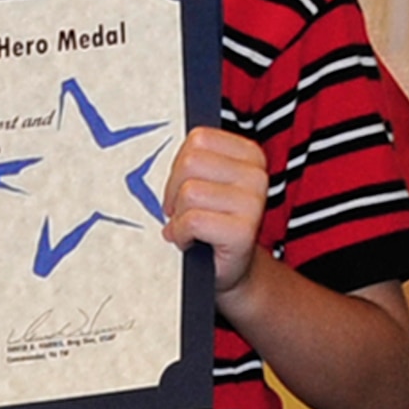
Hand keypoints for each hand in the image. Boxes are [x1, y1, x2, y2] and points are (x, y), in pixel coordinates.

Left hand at [160, 127, 265, 296]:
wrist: (227, 269)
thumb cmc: (209, 223)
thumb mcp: (203, 182)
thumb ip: (190, 161)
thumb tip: (153, 145)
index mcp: (250, 155)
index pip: (198, 139)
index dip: (179, 167)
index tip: (185, 186)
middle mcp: (256, 175)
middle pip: (190, 162)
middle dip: (174, 190)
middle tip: (182, 211)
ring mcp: (253, 203)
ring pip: (189, 192)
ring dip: (179, 216)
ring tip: (189, 228)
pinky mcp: (243, 231)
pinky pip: (193, 221)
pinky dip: (181, 234)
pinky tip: (191, 241)